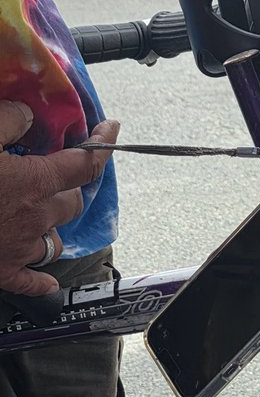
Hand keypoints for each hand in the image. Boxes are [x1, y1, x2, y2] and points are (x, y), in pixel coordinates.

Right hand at [0, 101, 118, 296]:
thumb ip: (7, 120)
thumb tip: (27, 115)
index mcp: (35, 182)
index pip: (84, 164)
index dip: (102, 146)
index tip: (111, 130)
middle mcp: (37, 218)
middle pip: (72, 203)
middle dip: (69, 187)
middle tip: (55, 176)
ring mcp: (21, 249)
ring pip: (55, 240)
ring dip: (53, 226)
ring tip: (40, 215)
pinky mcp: (3, 271)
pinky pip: (32, 281)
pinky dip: (42, 280)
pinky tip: (46, 279)